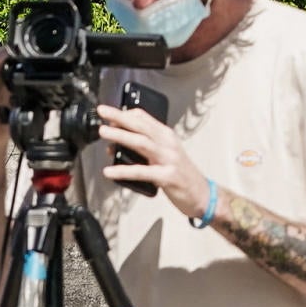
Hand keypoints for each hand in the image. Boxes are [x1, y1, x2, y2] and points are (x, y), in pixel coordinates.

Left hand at [95, 102, 209, 218]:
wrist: (202, 194)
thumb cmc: (181, 175)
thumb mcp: (165, 155)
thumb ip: (144, 148)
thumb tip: (116, 144)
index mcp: (167, 137)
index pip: (145, 118)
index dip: (126, 114)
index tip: (109, 112)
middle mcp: (168, 144)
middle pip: (141, 126)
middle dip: (120, 117)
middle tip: (102, 112)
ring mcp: (169, 160)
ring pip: (142, 143)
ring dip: (121, 136)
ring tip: (104, 132)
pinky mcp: (167, 177)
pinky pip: (142, 172)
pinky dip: (124, 170)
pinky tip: (110, 170)